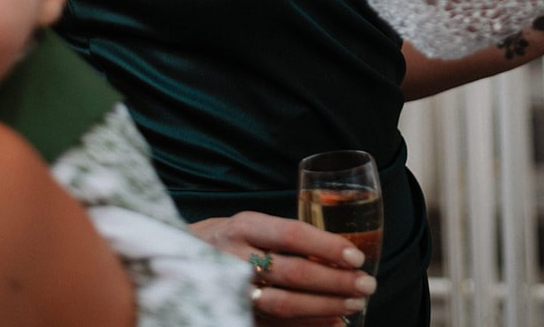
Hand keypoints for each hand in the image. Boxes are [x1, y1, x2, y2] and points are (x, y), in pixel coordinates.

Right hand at [191, 209, 375, 322]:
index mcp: (244, 227)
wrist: (178, 261)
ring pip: (284, 304)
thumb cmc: (228, 240)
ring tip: (354, 305)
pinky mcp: (231, 314)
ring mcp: (231, 291)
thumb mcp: (251, 227)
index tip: (356, 256)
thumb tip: (338, 254)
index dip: (326, 246)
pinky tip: (330, 323)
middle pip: (292, 273)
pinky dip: (306, 325)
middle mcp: (235, 257)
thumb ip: (285, 238)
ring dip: (324, 307)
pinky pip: (274, 324)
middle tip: (366, 285)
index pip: (291, 234)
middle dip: (334, 282)